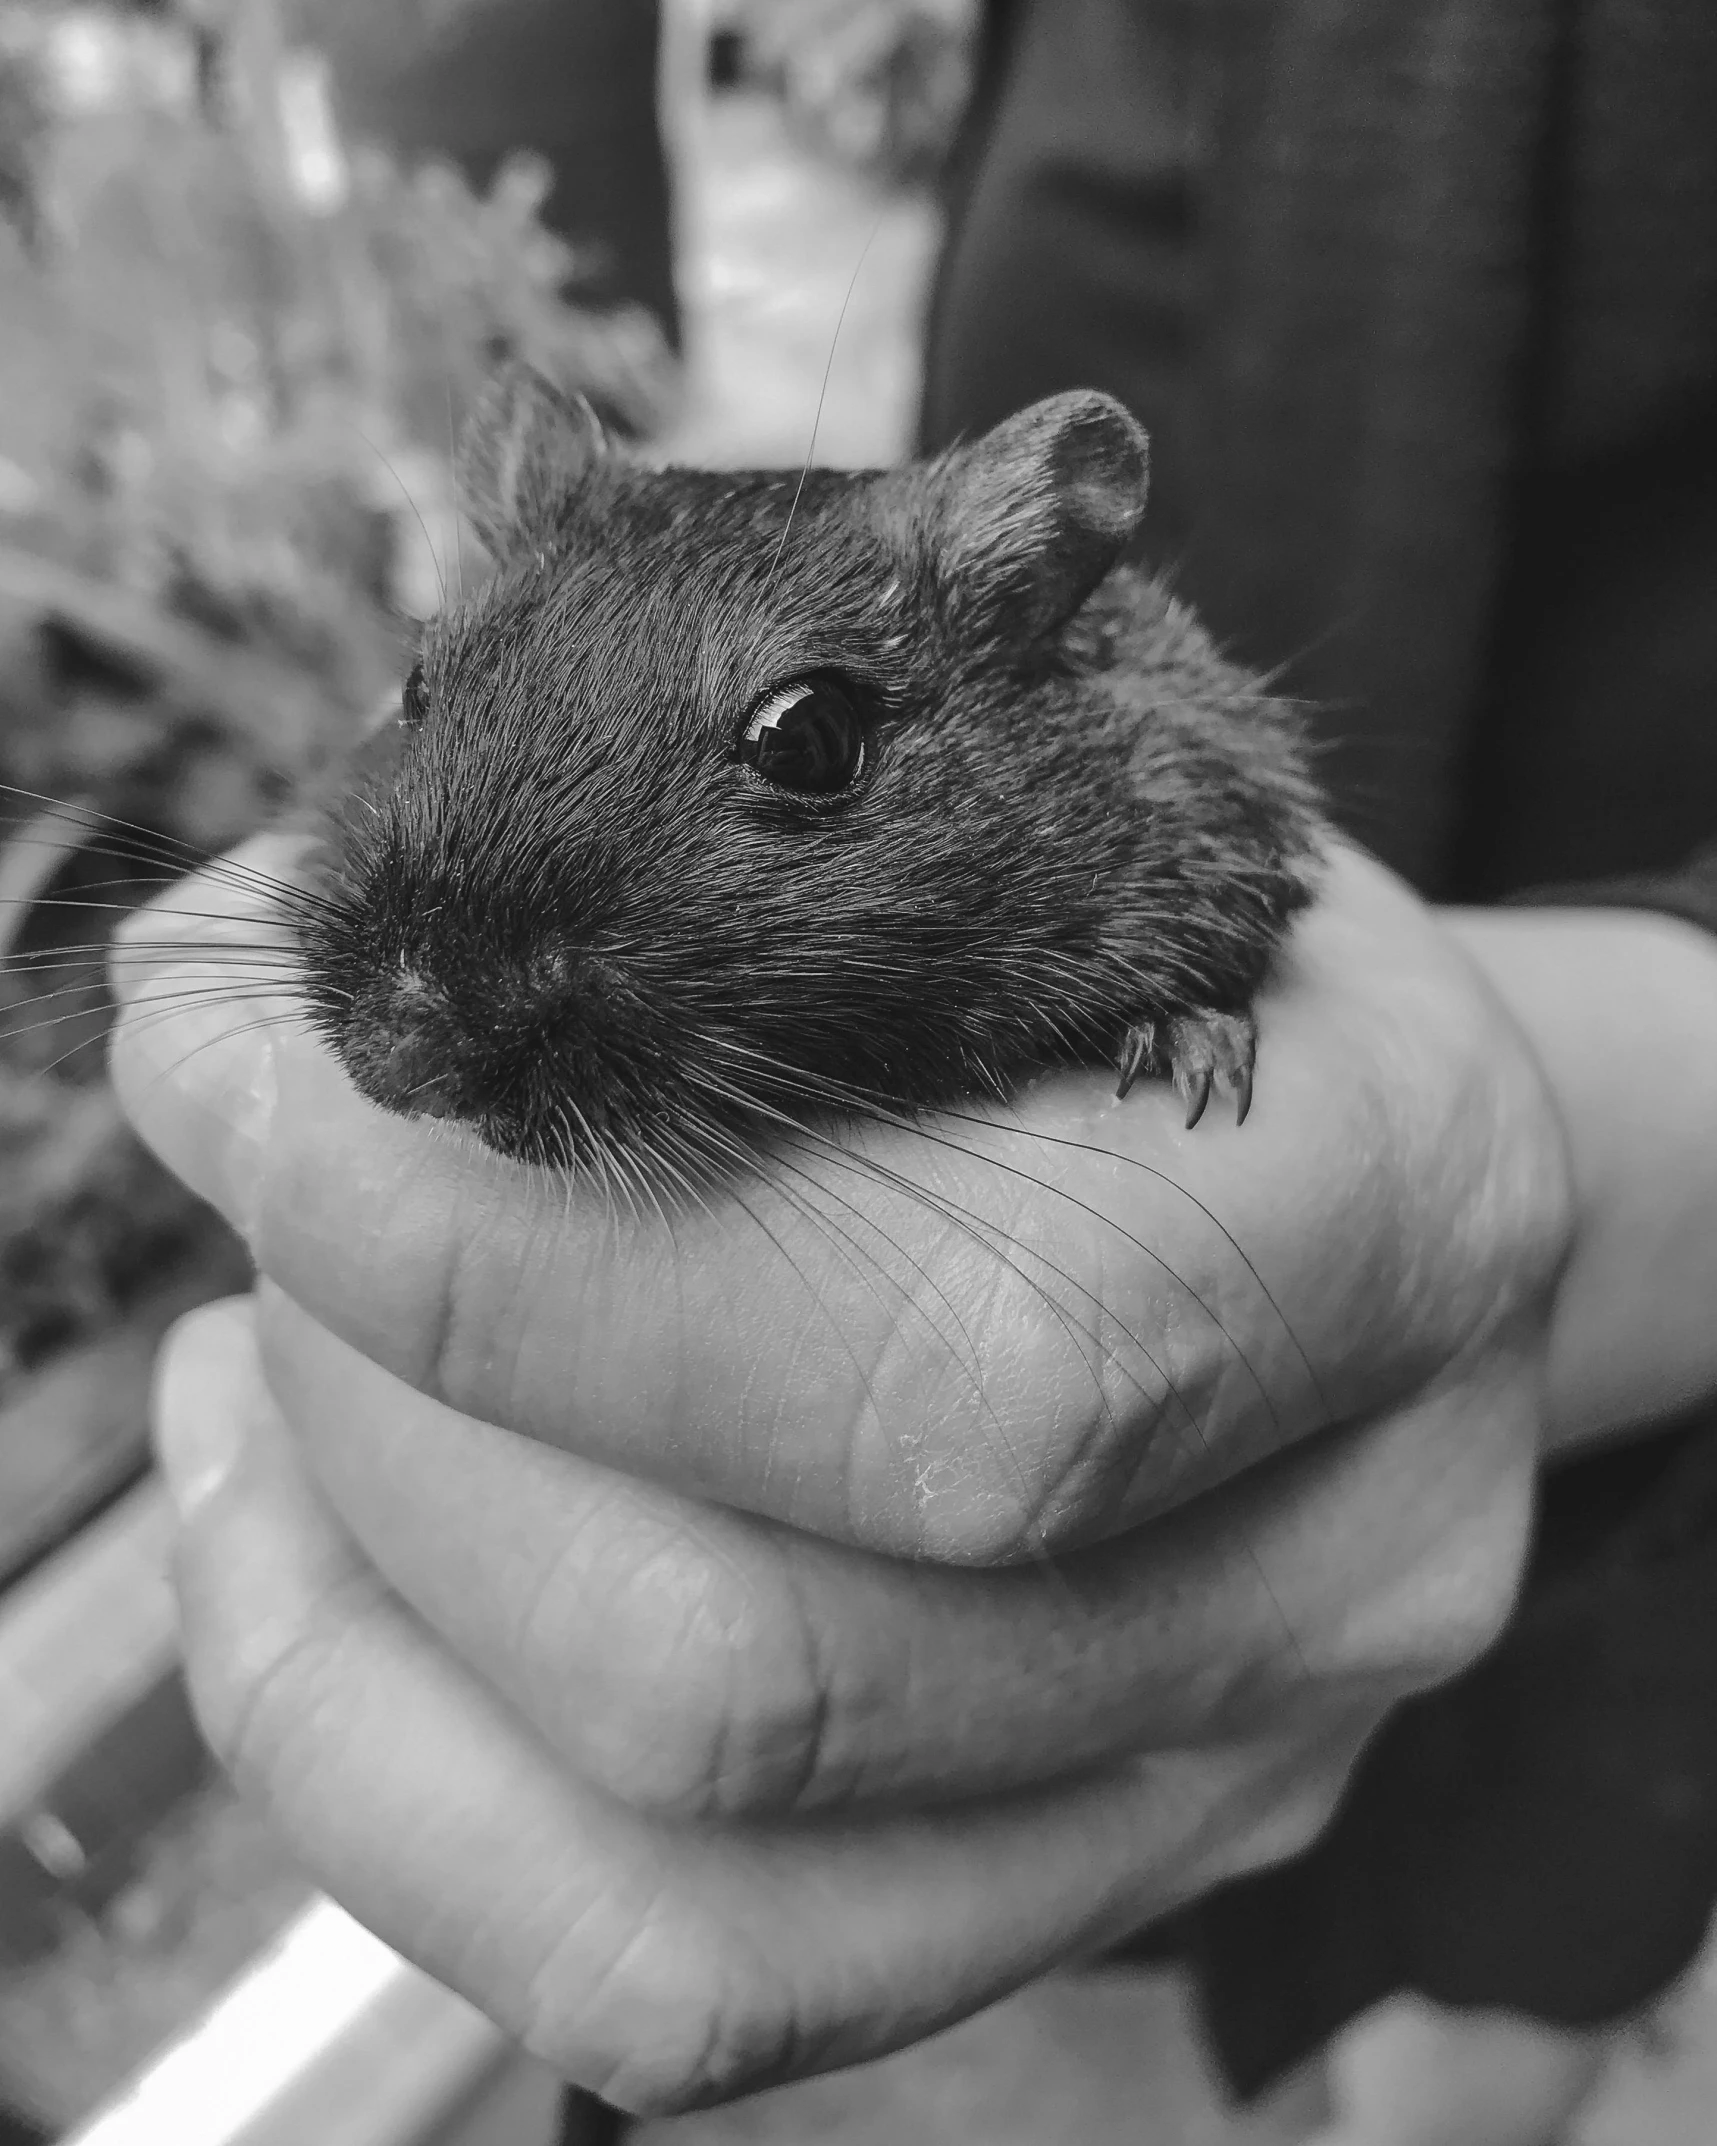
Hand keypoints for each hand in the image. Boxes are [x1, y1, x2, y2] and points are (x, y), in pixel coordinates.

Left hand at [118, 839, 1569, 2112]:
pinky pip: (666, 1973)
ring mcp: (1218, 1770)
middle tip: (269, 1185)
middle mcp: (1344, 1557)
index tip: (247, 1078)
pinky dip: (394, 1768)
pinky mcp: (1072, 1882)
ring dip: (352, 1597)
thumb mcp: (1036, 817)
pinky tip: (312, 1537)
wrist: (1389, 1160)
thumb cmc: (1182, 950)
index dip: (510, 1264)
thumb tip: (245, 948)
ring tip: (268, 1361)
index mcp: (1396, 1208)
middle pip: (748, 1667)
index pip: (945, 1361)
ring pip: (669, 1862)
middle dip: (387, 1410)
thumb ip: (690, 884)